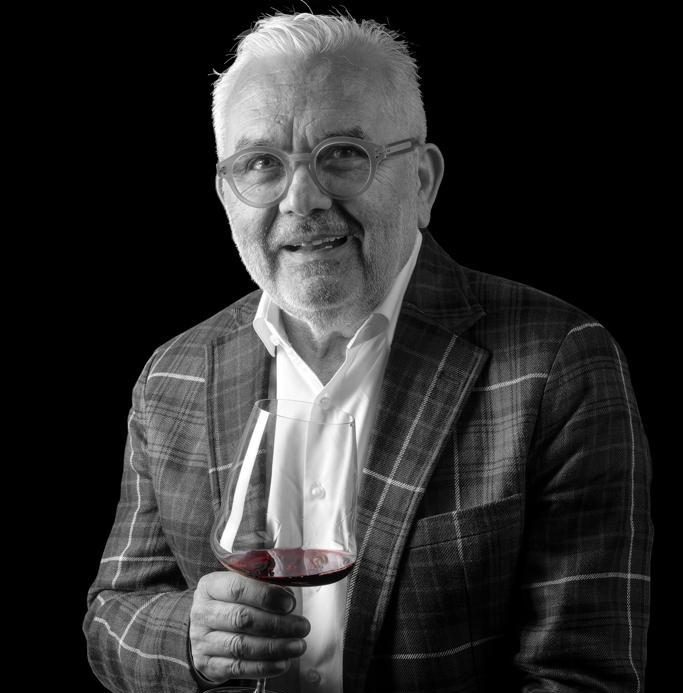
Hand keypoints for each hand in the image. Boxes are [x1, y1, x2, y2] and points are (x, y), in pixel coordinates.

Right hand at [190, 571, 309, 682]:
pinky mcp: (207, 664)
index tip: (289, 603)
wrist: (205, 629)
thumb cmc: (230, 603)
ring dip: (275, 647)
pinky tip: (282, 662)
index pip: (237, 588)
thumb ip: (262, 584)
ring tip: (298, 645)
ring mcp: (202, 640)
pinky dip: (264, 667)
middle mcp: (203, 612)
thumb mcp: (240, 585)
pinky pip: (238, 668)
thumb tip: (288, 594)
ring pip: (241, 646)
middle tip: (302, 627)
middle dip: (277, 624)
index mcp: (210, 586)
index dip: (266, 596)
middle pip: (241, 618)